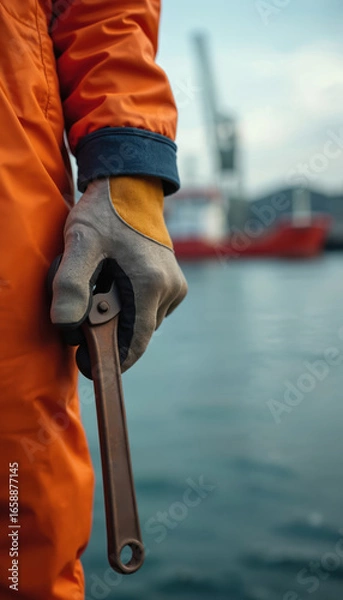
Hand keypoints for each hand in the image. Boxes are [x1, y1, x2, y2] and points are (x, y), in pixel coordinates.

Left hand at [50, 177, 186, 371]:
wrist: (131, 187)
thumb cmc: (105, 213)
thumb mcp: (80, 243)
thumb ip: (71, 285)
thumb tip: (66, 325)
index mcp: (151, 284)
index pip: (136, 343)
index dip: (113, 361)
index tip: (88, 364)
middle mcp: (170, 289)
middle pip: (137, 334)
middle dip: (110, 335)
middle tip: (81, 317)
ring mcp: (176, 285)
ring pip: (143, 323)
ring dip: (120, 320)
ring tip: (98, 295)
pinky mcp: (174, 282)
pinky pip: (150, 310)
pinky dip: (130, 308)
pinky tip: (114, 287)